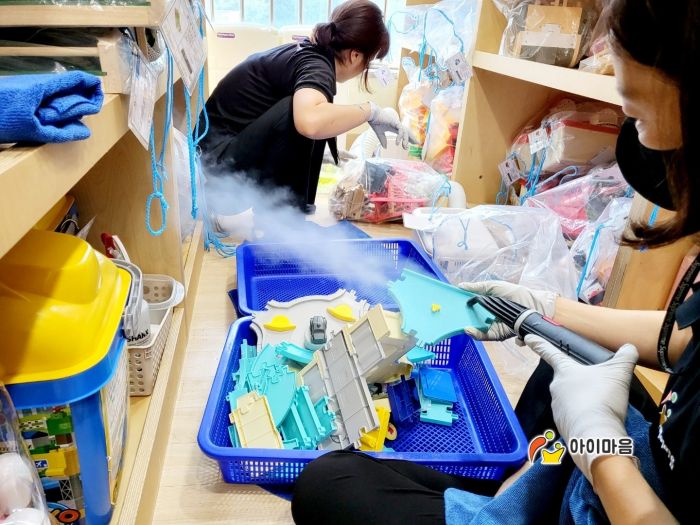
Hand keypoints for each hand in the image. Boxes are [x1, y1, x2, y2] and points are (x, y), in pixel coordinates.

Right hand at [367, 102, 414, 148]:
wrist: (372, 115)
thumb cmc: (375, 122)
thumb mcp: (379, 134)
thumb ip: (383, 140)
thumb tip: (385, 148)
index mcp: (394, 127)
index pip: (404, 133)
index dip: (408, 138)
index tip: (411, 144)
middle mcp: (397, 125)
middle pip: (407, 132)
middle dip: (412, 138)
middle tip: (417, 143)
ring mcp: (397, 123)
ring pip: (405, 132)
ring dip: (406, 140)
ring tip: (405, 147)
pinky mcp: (395, 122)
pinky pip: (401, 130)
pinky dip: (400, 137)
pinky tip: (398, 143)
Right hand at [458, 281, 557, 340]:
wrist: (532, 305)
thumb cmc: (515, 294)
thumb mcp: (494, 286)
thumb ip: (477, 287)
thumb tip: (460, 286)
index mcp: (486, 304)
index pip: (470, 307)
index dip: (461, 306)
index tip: (451, 305)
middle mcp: (487, 316)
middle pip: (471, 319)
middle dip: (461, 319)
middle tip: (452, 317)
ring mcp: (492, 326)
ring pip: (476, 329)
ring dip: (467, 328)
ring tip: (461, 325)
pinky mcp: (498, 334)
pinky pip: (485, 336)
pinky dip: (476, 335)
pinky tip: (469, 330)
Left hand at [525, 334, 638, 482]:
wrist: (595, 435)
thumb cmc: (602, 398)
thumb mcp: (619, 373)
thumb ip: (624, 358)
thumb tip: (629, 347)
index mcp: (565, 371)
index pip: (550, 352)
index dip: (539, 343)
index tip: (528, 337)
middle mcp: (556, 388)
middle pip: (566, 380)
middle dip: (580, 383)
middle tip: (599, 388)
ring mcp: (557, 408)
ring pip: (570, 399)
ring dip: (583, 401)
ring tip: (601, 406)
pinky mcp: (562, 425)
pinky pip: (573, 417)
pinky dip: (583, 417)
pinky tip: (596, 420)